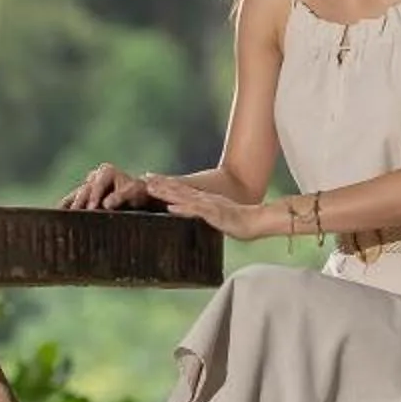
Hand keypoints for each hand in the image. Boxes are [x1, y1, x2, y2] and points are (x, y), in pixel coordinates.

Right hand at [62, 162, 149, 211]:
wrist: (134, 199)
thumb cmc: (136, 195)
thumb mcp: (133, 194)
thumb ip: (120, 197)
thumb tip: (106, 204)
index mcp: (106, 172)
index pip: (97, 186)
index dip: (94, 197)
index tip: (93, 209)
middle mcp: (92, 177)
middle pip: (83, 192)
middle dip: (80, 204)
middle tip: (76, 217)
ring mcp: (85, 188)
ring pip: (73, 198)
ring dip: (68, 208)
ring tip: (60, 219)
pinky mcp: (79, 198)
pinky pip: (68, 204)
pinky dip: (63, 211)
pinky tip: (54, 218)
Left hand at [146, 172, 270, 240]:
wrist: (257, 222)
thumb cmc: (240, 223)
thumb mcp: (218, 217)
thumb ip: (206, 215)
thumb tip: (197, 216)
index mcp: (204, 200)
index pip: (181, 190)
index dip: (165, 184)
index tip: (148, 179)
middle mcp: (204, 199)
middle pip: (179, 190)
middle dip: (161, 184)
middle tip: (143, 178)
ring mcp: (208, 206)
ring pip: (184, 197)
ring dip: (167, 193)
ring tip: (150, 188)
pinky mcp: (214, 215)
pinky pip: (195, 211)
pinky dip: (182, 209)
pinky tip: (170, 208)